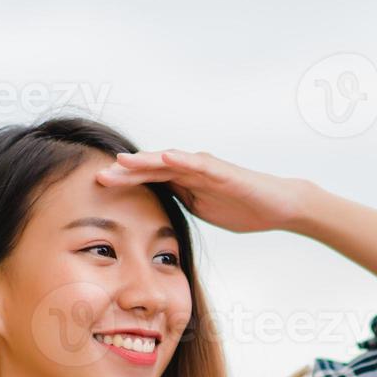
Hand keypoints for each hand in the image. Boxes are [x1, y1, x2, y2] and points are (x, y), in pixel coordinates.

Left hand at [96, 149, 317, 233]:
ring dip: (145, 161)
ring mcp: (205, 168)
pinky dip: (181, 159)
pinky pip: (198, 164)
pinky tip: (164, 157)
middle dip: (125, 172)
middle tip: (98, 176)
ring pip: (169, 162)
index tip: (97, 189)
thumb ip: (181, 205)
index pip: (148, 180)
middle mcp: (191, 169)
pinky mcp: (222, 171)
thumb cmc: (243, 208)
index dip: (123, 183)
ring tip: (122, 161)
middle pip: (151, 169)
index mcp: (184, 182)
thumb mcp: (203, 209)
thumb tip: (156, 218)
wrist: (278, 205)